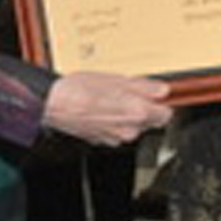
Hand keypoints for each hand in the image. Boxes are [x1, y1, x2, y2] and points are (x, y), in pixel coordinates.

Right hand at [42, 72, 171, 145]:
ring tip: (112, 98)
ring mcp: (116, 139)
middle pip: (150, 121)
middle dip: (144, 108)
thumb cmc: (80, 90)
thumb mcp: (116, 79)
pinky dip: (114, 122)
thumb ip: (144, 87)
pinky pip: (117, 131)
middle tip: (129, 93)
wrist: (53, 105)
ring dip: (128, 115)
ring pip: (133, 127)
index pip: (166, 114)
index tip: (155, 95)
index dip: (161, 103)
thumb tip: (162, 90)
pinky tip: (102, 109)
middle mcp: (130, 131)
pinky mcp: (104, 141)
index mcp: (137, 113)